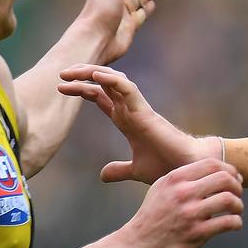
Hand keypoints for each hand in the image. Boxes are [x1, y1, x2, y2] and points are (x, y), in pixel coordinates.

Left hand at [58, 64, 210, 183]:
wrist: (186, 168)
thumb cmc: (166, 166)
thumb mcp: (135, 170)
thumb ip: (119, 170)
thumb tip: (102, 175)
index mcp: (126, 119)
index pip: (100, 97)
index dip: (81, 90)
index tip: (61, 89)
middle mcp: (130, 110)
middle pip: (103, 84)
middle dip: (81, 77)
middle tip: (60, 74)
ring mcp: (137, 108)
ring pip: (113, 81)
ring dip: (92, 73)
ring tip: (71, 72)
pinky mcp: (145, 111)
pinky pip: (127, 89)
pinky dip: (112, 80)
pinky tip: (96, 76)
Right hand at [121, 158, 243, 247]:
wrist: (138, 245)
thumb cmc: (153, 216)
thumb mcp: (162, 188)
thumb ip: (184, 178)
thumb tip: (214, 171)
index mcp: (175, 179)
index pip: (212, 164)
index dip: (229, 170)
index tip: (234, 179)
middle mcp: (183, 193)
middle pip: (224, 179)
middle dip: (237, 186)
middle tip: (237, 194)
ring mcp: (190, 214)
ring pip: (229, 200)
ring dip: (238, 205)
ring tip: (236, 210)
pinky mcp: (197, 234)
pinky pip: (228, 222)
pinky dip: (236, 222)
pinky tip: (234, 224)